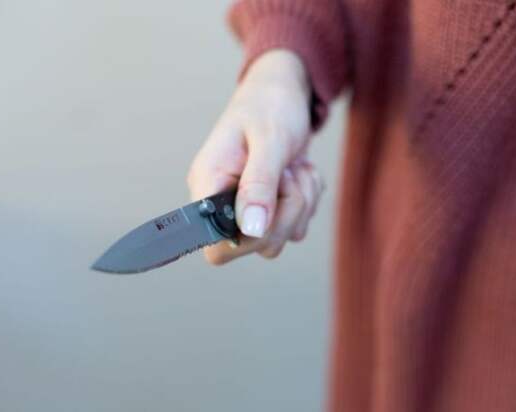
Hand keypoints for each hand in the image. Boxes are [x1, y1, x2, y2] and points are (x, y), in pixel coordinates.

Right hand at [187, 50, 324, 263]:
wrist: (285, 93)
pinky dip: (307, 200)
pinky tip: (298, 172)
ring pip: (278, 238)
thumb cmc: (270, 106)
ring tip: (294, 168)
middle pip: (253, 245)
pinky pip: (294, 226)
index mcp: (207, 184)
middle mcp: (221, 202)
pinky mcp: (268, 210)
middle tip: (289, 174)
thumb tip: (251, 230)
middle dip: (286, 212)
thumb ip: (259, 185)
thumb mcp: (269, 140)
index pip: (212, 243)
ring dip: (300, 203)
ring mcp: (245, 209)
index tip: (268, 203)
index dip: (246, 237)